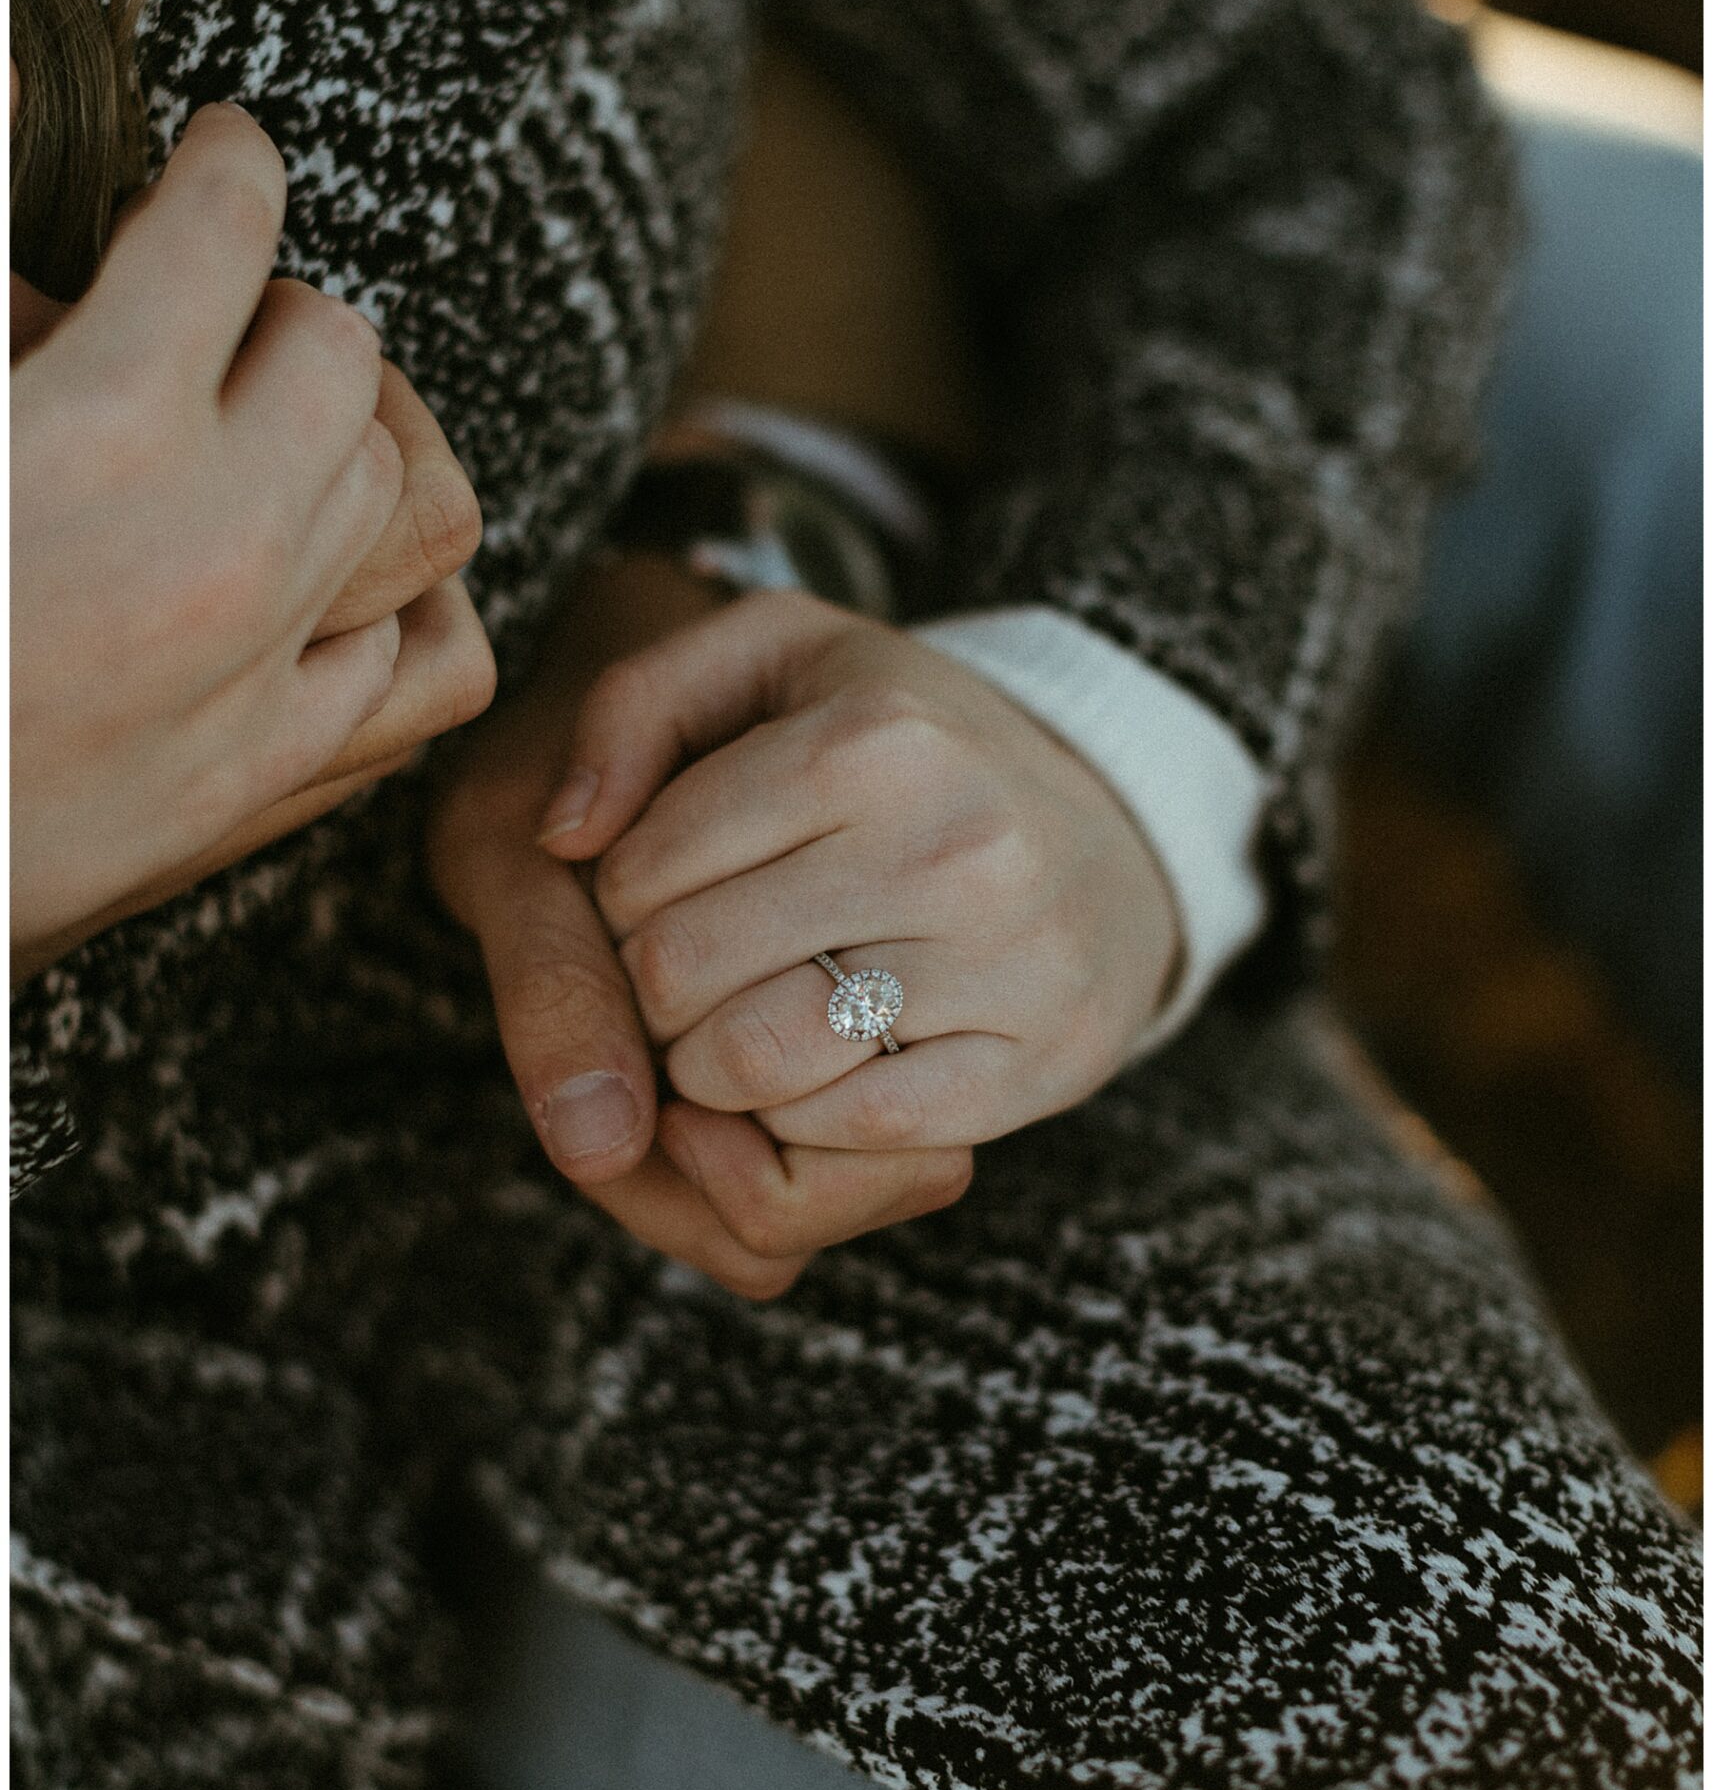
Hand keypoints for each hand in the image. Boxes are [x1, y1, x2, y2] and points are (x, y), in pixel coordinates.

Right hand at [11, 101, 493, 963]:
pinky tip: (344, 579)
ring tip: (294, 428)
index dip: (224, 166)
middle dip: (287, 307)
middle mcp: (213, 546)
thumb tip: (23, 119)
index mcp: (97, 427)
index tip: (220, 156)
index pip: (228, 227)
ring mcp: (254, 676)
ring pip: (420, 506)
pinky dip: (406, 608)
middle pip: (344, 358)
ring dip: (365, 442)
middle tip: (225, 308)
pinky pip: (429, 668)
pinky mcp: (259, 781)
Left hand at [428, 557, 975, 1298]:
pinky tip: (812, 1069)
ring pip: (756, 1067)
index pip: (641, 867)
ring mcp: (1011, 958)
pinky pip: (857, 1132)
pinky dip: (803, 1120)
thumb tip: (563, 838)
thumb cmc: (904, 742)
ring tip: (735, 1019)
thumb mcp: (772, 657)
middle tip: (689, 965)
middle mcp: (953, 844)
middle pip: (681, 973)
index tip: (665, 883)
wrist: (1112, 832)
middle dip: (652, 984)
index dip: (619, 893)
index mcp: (873, 738)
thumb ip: (634, 706)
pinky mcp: (1044, 1058)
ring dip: (710, 1066)